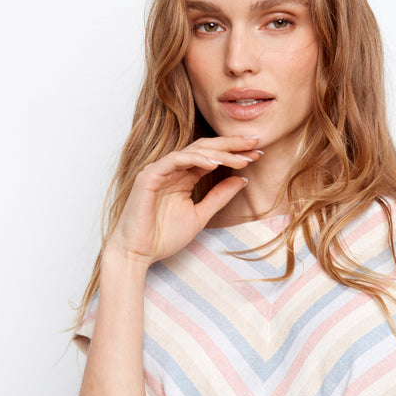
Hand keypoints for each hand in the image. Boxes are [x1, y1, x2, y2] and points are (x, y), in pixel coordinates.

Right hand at [106, 135, 261, 265]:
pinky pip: (176, 161)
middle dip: (231, 145)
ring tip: (242, 157)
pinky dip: (197, 160)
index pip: (212, 157)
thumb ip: (219, 196)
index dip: (235, 154)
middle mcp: (172, 169)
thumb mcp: (201, 215)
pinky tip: (216, 163)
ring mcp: (159, 170)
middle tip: (256, 142)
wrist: (137, 253)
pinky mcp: (149, 176)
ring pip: (193, 152)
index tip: (258, 153)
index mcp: (183, 176)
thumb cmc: (163, 237)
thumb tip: (243, 179)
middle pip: (205, 148)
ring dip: (219, 153)